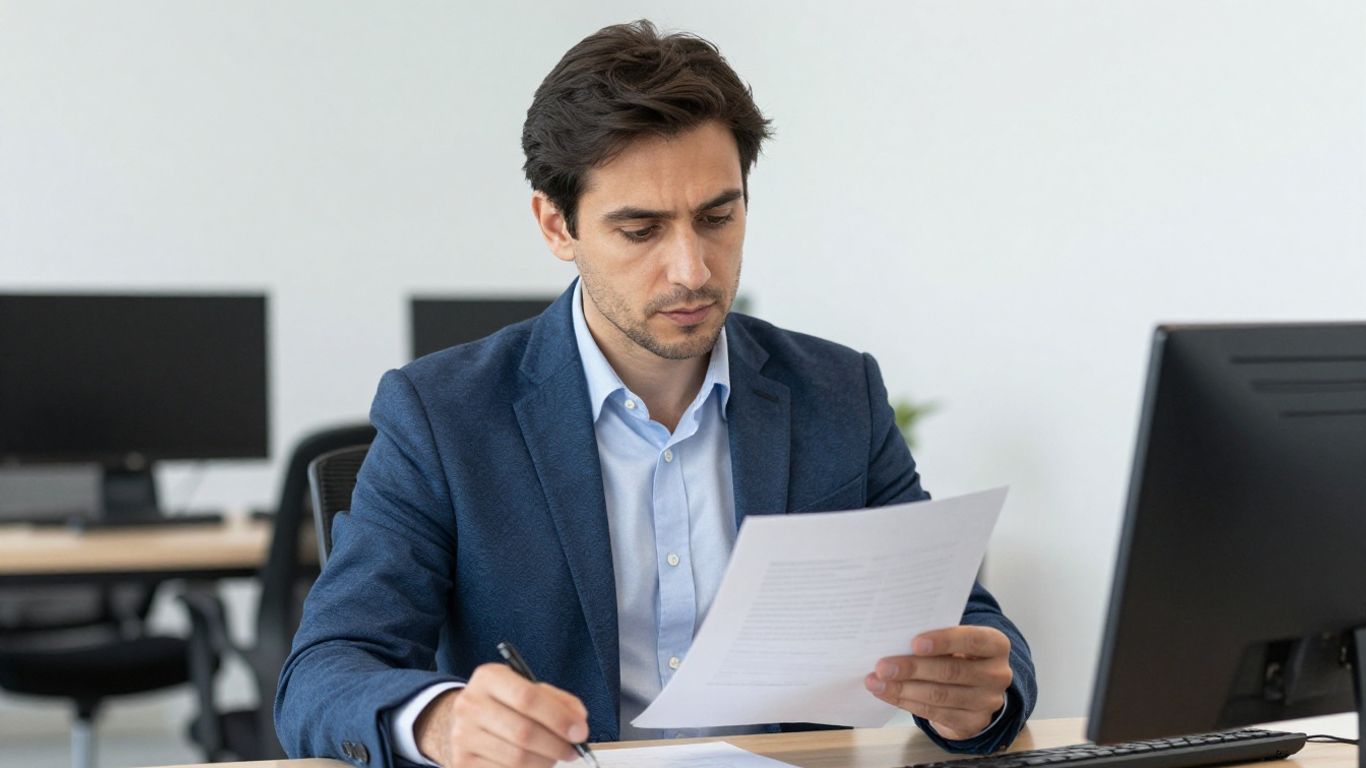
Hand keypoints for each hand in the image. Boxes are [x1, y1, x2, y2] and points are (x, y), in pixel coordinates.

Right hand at [415, 662, 589, 767]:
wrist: (468, 720)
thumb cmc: (506, 703)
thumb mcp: (529, 688)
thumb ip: (558, 701)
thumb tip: (578, 722)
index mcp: (489, 678)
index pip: (527, 698)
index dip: (558, 718)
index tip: (580, 731)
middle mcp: (470, 705)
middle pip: (523, 732)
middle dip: (557, 745)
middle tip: (573, 750)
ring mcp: (463, 736)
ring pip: (516, 758)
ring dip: (545, 761)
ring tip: (553, 756)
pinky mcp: (463, 762)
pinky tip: (534, 763)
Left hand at [864, 626, 1011, 740]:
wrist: (975, 689)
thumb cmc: (958, 654)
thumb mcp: (957, 641)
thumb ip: (936, 638)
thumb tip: (894, 637)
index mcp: (995, 645)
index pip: (973, 640)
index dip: (944, 641)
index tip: (914, 643)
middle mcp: (997, 674)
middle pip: (952, 671)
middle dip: (913, 668)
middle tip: (882, 666)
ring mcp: (987, 702)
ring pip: (940, 695)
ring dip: (903, 689)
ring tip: (876, 682)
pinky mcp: (972, 722)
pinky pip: (935, 713)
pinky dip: (906, 702)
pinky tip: (886, 694)